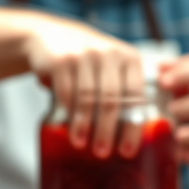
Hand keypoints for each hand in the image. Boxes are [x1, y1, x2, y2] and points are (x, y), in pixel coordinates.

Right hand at [22, 14, 144, 158]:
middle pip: (111, 100)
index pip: (137, 96)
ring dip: (83, 125)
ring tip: (81, 144)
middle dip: (106, 130)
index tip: (126, 150)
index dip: (132, 126)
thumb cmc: (88, 61)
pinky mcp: (61, 59)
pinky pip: (66, 92)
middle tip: (102, 152)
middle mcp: (109, 53)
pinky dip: (68, 112)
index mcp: (129, 58)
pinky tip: (68, 126)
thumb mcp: (111, 68)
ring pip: (87, 98)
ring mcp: (84, 54)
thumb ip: (124, 91)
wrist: (52, 36)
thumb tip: (132, 137)